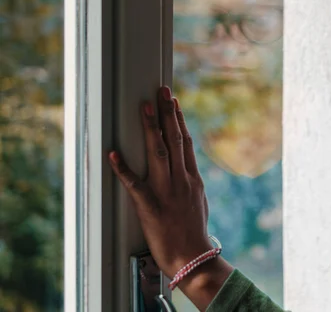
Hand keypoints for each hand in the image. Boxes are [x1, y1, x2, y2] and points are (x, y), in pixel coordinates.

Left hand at [109, 86, 212, 278]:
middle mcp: (182, 180)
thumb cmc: (195, 233)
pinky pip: (134, 184)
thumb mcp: (199, 202)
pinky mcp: (150, 206)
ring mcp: (167, 192)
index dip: (179, 120)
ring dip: (152, 128)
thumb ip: (192, 183)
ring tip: (146, 107)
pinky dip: (122, 167)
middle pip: (175, 140)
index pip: (186, 143)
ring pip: (160, 153)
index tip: (174, 102)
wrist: (193, 258)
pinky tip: (113, 152)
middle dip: (168, 113)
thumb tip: (187, 170)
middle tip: (162, 92)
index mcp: (193, 179)